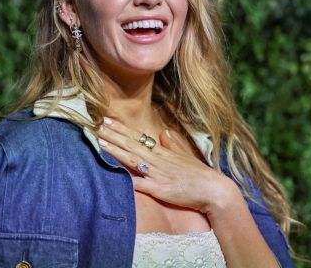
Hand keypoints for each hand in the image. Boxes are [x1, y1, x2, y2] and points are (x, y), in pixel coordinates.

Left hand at [97, 117, 237, 213]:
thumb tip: (164, 132)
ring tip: (100, 141)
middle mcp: (158, 160)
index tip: (107, 120)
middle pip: (131, 144)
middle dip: (113, 135)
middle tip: (97, 125)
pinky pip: (140, 183)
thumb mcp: (185, 156)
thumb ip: (173, 144)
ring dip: (115, 149)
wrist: (213, 190)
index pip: (137, 137)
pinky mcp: (160, 189)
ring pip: (132, 159)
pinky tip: (115, 173)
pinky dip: (128, 178)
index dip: (121, 129)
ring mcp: (158, 174)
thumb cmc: (199, 175)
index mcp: (162, 152)